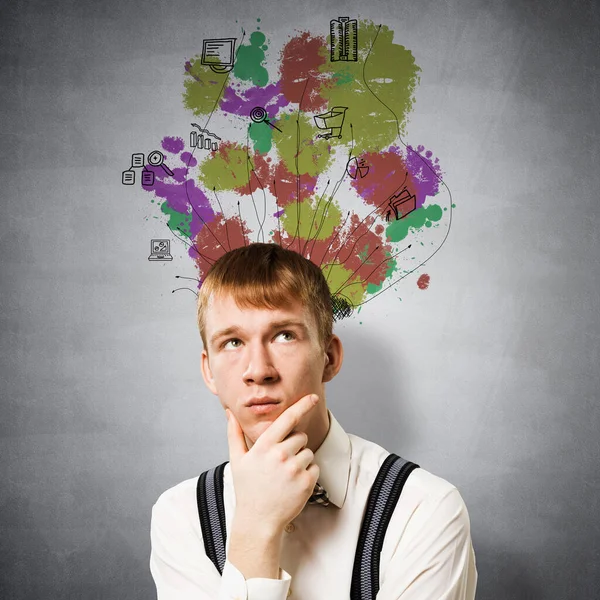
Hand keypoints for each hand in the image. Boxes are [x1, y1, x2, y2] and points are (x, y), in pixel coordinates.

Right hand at [227, 394, 320, 534]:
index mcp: (264, 447)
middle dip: (294, 445)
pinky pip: (315, 467)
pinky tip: (293, 484)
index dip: (301, 406)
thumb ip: (234, 434)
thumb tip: (229, 412)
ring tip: (284, 476)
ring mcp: (295, 469)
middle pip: (300, 437)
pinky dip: (308, 474)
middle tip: (280, 462)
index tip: (312, 397)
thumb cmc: (247, 489)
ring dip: (300, 460)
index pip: (287, 419)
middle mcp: (280, 455)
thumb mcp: (237, 460)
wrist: (258, 521)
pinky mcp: (307, 482)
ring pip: (308, 452)